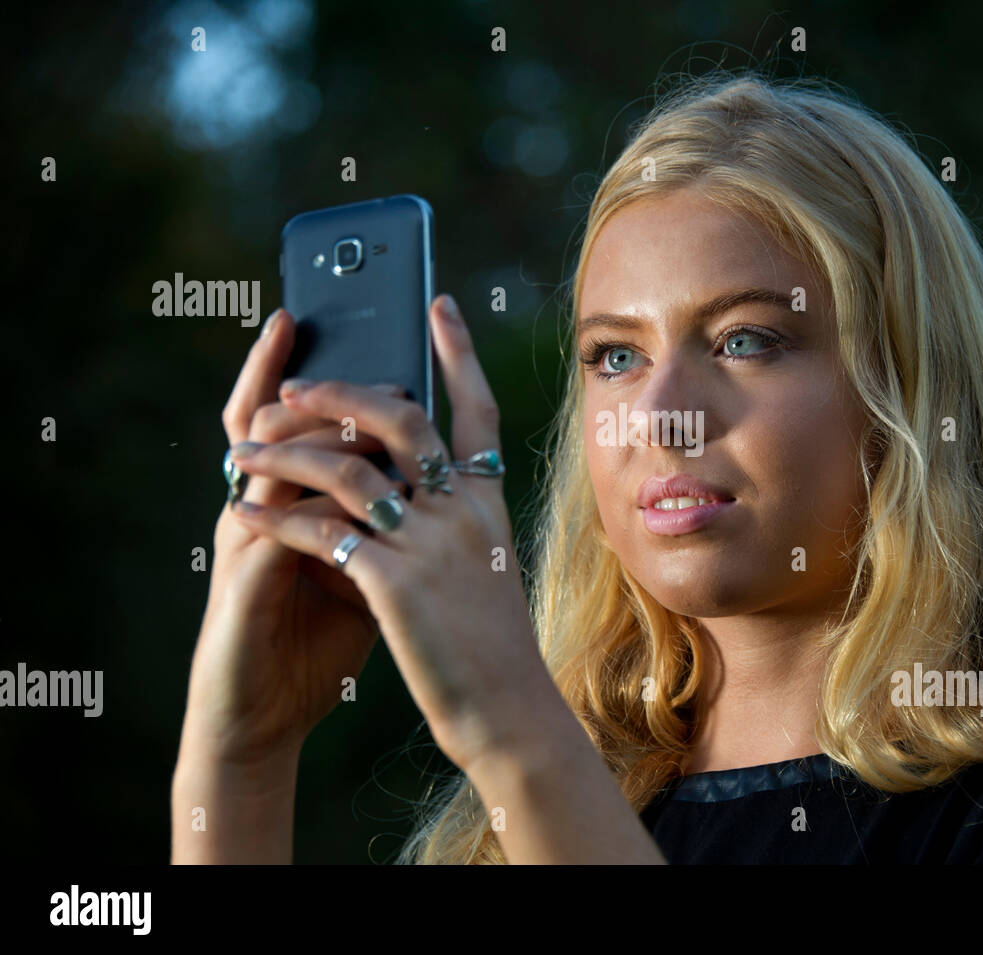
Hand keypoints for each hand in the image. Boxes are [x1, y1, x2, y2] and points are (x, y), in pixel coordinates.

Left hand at [226, 295, 551, 772]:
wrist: (508, 709)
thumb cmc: (493, 645)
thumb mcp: (488, 567)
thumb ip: (457, 519)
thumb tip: (417, 481)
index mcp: (488, 503)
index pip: (478, 410)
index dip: (458, 353)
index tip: (439, 303)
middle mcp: (463, 511)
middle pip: (401, 419)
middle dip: (341, 391)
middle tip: (295, 382)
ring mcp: (430, 543)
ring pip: (347, 467)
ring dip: (286, 451)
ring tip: (242, 448)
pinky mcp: (394, 583)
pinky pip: (320, 532)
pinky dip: (274, 518)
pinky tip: (244, 514)